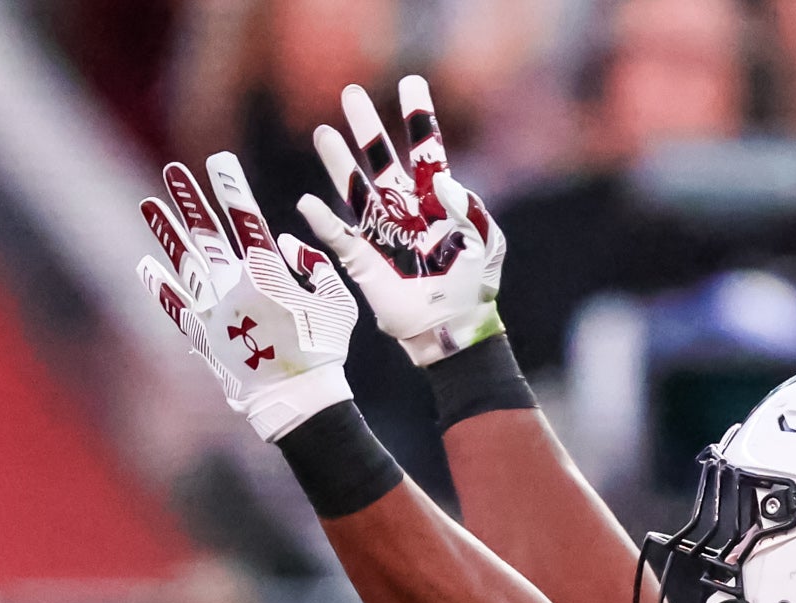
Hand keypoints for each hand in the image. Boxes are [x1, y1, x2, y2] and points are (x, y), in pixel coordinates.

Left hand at [138, 154, 357, 439]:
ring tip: (149, 205)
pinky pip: (173, 305)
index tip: (219, 160)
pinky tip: (145, 264)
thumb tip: (287, 244)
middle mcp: (233, 285)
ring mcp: (213, 310)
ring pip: (184, 262)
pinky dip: (157, 285)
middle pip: (206, 233)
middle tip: (174, 171)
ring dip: (166, 232)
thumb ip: (317, 268)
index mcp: (267, 273)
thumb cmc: (325, 351)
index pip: (245, 219)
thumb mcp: (338, 303)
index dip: (231, 187)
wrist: (298, 401)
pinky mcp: (202, 336)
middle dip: (190, 199)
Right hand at [297, 77, 506, 365]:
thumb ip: (471, 209)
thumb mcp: (485, 243)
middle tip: (351, 94)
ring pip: (355, 188)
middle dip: (368, 128)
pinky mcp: (365, 259)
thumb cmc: (474, 285)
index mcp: (436, 200)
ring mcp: (383, 231)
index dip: (417, 117)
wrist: (454, 327)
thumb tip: (444, 179)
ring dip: (339, 163)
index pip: (426, 150)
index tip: (410, 82)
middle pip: (381, 160)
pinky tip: (310, 203)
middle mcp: (405, 208)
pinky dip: (324, 222)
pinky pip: (340, 236)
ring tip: (324, 133)